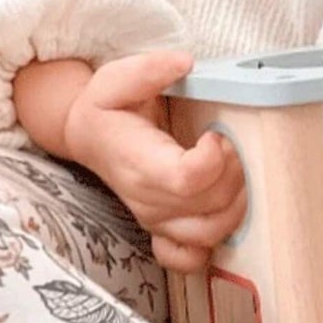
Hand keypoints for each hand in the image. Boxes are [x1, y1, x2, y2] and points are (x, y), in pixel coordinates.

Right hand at [63, 51, 246, 273]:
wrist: (87, 138)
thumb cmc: (105, 109)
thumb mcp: (115, 78)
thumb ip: (148, 69)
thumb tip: (183, 63)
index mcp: (138, 162)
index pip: (186, 181)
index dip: (214, 161)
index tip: (216, 135)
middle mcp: (147, 200)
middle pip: (207, 208)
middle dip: (234, 176)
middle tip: (233, 145)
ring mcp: (156, 220)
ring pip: (207, 235)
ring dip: (235, 206)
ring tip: (233, 172)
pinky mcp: (162, 232)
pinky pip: (187, 259)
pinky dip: (210, 247)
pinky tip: (217, 213)